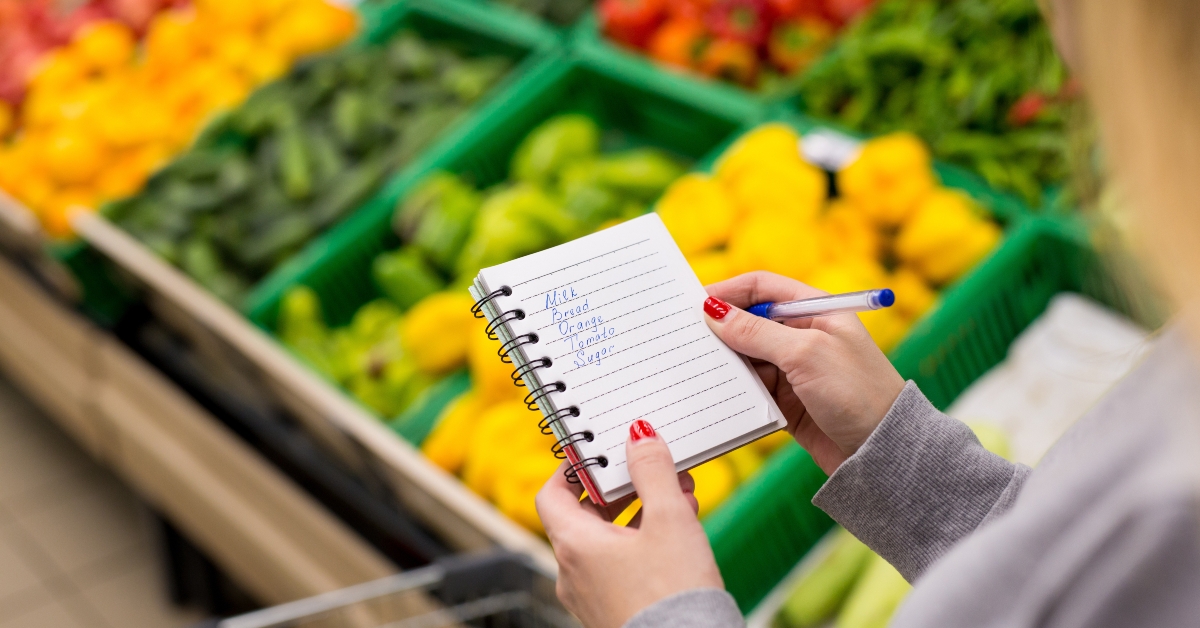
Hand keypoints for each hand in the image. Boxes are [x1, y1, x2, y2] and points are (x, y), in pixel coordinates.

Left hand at [536, 420, 721, 627]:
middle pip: (586, 515)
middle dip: (623, 488)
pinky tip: (681, 532)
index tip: (599, 450)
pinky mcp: (615, 610)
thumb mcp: (669, 519)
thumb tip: (639, 436)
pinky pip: (622, 565)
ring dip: (641, 513)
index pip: (552, 494)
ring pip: (609, 541)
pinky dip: (645, 542)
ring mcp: (593, 596)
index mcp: (574, 546)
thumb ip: (652, 471)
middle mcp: (574, 573)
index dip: (573, 468)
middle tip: (652, 468)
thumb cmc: (673, 593)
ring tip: (679, 495)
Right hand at [704, 272, 905, 474]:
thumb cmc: (858, 392)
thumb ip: (756, 332)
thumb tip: (713, 312)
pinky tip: (713, 394)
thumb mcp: (805, 353)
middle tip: (684, 338)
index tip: (693, 303)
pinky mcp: (786, 401)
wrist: (883, 453)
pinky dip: (733, 390)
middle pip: (749, 322)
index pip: (762, 287)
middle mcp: (802, 335)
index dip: (727, 292)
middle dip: (719, 329)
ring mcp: (793, 369)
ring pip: (745, 358)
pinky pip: (750, 389)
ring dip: (724, 363)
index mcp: (814, 310)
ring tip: (694, 368)